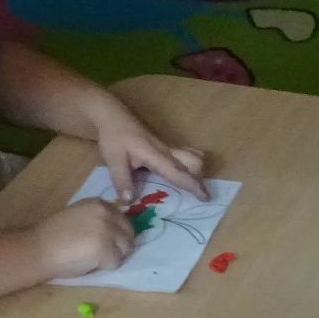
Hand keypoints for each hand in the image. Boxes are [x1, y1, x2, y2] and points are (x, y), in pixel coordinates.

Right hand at [32, 199, 134, 277]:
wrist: (39, 248)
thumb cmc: (55, 236)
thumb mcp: (80, 217)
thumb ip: (99, 219)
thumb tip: (118, 233)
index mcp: (100, 203)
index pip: (124, 221)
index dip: (116, 235)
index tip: (101, 242)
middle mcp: (106, 213)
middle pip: (129, 235)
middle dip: (118, 247)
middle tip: (99, 253)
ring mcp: (107, 231)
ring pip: (125, 250)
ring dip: (112, 257)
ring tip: (91, 257)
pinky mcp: (105, 249)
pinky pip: (115, 263)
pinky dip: (103, 267)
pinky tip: (87, 262)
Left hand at [91, 101, 205, 201]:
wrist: (112, 116)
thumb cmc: (113, 137)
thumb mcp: (113, 159)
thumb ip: (122, 180)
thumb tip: (129, 201)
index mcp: (155, 155)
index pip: (178, 172)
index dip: (192, 185)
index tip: (206, 197)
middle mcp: (166, 151)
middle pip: (193, 161)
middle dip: (199, 177)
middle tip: (199, 195)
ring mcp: (166, 147)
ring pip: (192, 155)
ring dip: (197, 170)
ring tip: (193, 185)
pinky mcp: (164, 146)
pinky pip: (184, 155)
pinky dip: (190, 165)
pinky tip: (183, 175)